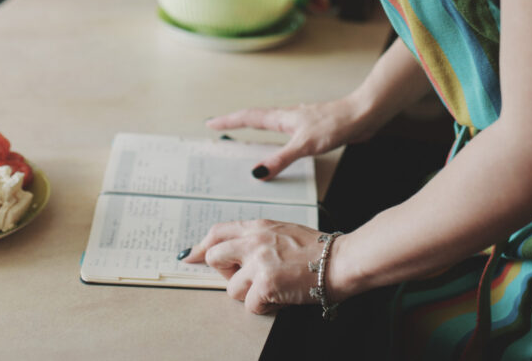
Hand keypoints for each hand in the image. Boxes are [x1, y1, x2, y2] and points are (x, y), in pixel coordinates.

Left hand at [182, 219, 329, 313]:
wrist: (341, 260)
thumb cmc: (318, 249)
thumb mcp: (283, 231)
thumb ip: (258, 237)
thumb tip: (237, 250)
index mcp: (258, 226)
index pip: (218, 232)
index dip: (202, 246)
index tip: (190, 255)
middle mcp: (253, 240)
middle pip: (215, 257)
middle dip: (226, 273)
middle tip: (247, 278)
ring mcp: (258, 262)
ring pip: (231, 288)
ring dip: (249, 294)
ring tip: (273, 287)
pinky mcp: (265, 284)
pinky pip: (250, 305)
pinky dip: (265, 306)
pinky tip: (282, 296)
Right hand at [207, 95, 384, 179]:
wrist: (362, 116)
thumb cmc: (335, 124)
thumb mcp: (304, 145)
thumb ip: (280, 159)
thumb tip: (257, 173)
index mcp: (281, 118)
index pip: (248, 118)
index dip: (228, 121)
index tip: (210, 123)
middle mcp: (287, 117)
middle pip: (255, 118)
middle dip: (236, 122)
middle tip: (219, 126)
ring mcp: (299, 122)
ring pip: (270, 123)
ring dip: (254, 128)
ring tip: (243, 136)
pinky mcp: (311, 130)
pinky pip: (284, 133)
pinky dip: (274, 139)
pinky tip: (281, 147)